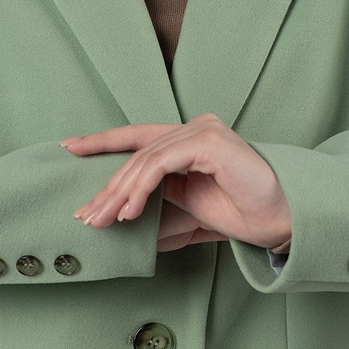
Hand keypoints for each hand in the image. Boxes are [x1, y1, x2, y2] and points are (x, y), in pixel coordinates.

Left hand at [60, 113, 291, 252]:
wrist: (279, 220)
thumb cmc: (242, 213)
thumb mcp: (189, 207)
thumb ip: (159, 200)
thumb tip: (121, 210)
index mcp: (189, 140)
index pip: (137, 137)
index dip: (102, 142)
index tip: (70, 148)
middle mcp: (195, 128)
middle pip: (136, 154)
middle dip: (107, 187)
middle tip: (86, 215)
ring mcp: (203, 131)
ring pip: (144, 159)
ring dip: (119, 194)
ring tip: (104, 220)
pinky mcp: (209, 142)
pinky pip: (161, 163)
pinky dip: (140, 188)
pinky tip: (130, 212)